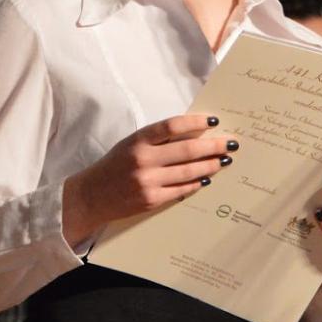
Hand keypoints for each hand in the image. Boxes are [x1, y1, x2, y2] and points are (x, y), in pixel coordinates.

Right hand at [63, 113, 236, 244]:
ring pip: (188, 171)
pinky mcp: (151, 200)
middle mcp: (143, 159)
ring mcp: (147, 182)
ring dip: (210, 165)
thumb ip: (157, 139)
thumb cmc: (115, 165)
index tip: (213, 121)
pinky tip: (207, 178)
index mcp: (137, 140)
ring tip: (224, 160)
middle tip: (230, 143)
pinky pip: (181, 190)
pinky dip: (196, 183)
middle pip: (186, 150)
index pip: (172, 126)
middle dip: (212, 146)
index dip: (195, 122)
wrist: (90, 196)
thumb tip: (193, 133)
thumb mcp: (131, 143)